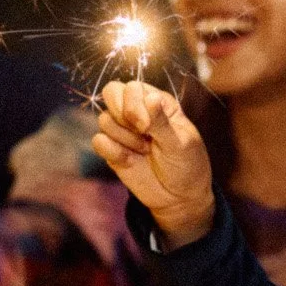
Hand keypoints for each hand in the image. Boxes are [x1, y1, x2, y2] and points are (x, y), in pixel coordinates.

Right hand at [90, 80, 213, 243]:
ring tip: (145, 151)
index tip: (147, 126)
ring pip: (104, 120)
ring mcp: (123, 130)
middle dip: (123, 116)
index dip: (133, 103)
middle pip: (111, 93)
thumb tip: (150, 97)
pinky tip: (130, 161)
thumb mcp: (181, 143)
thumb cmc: (187, 165)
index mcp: (157, 102)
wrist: (179, 198)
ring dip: (124, 139)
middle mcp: (137, 111)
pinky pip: (98, 141)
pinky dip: (112, 152)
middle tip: (142, 133)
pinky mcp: (112, 150)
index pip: (132, 87)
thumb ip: (162, 121)